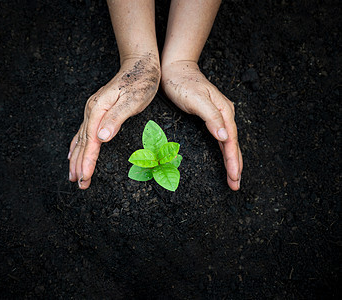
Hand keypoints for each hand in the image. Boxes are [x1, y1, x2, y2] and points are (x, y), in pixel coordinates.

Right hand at [69, 55, 160, 188]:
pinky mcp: (98, 111)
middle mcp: (92, 111)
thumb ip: (116, 119)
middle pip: (83, 143)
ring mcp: (93, 110)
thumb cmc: (140, 82)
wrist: (140, 64)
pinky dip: (77, 145)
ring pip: (81, 139)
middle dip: (79, 164)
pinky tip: (73, 152)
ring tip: (73, 175)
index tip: (84, 177)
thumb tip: (101, 137)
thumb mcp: (132, 100)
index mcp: (98, 109)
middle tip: (78, 184)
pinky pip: (83, 132)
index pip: (91, 141)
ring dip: (76, 158)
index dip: (87, 161)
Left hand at [161, 61, 242, 189]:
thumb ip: (211, 117)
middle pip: (232, 144)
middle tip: (235, 185)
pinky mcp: (210, 117)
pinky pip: (221, 138)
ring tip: (233, 177)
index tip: (234, 176)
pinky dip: (224, 150)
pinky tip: (226, 158)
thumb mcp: (196, 99)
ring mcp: (218, 115)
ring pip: (228, 142)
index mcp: (224, 111)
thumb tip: (225, 136)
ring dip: (231, 160)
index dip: (233, 160)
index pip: (231, 140)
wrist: (174, 69)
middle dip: (235, 165)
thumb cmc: (182, 83)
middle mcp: (224, 114)